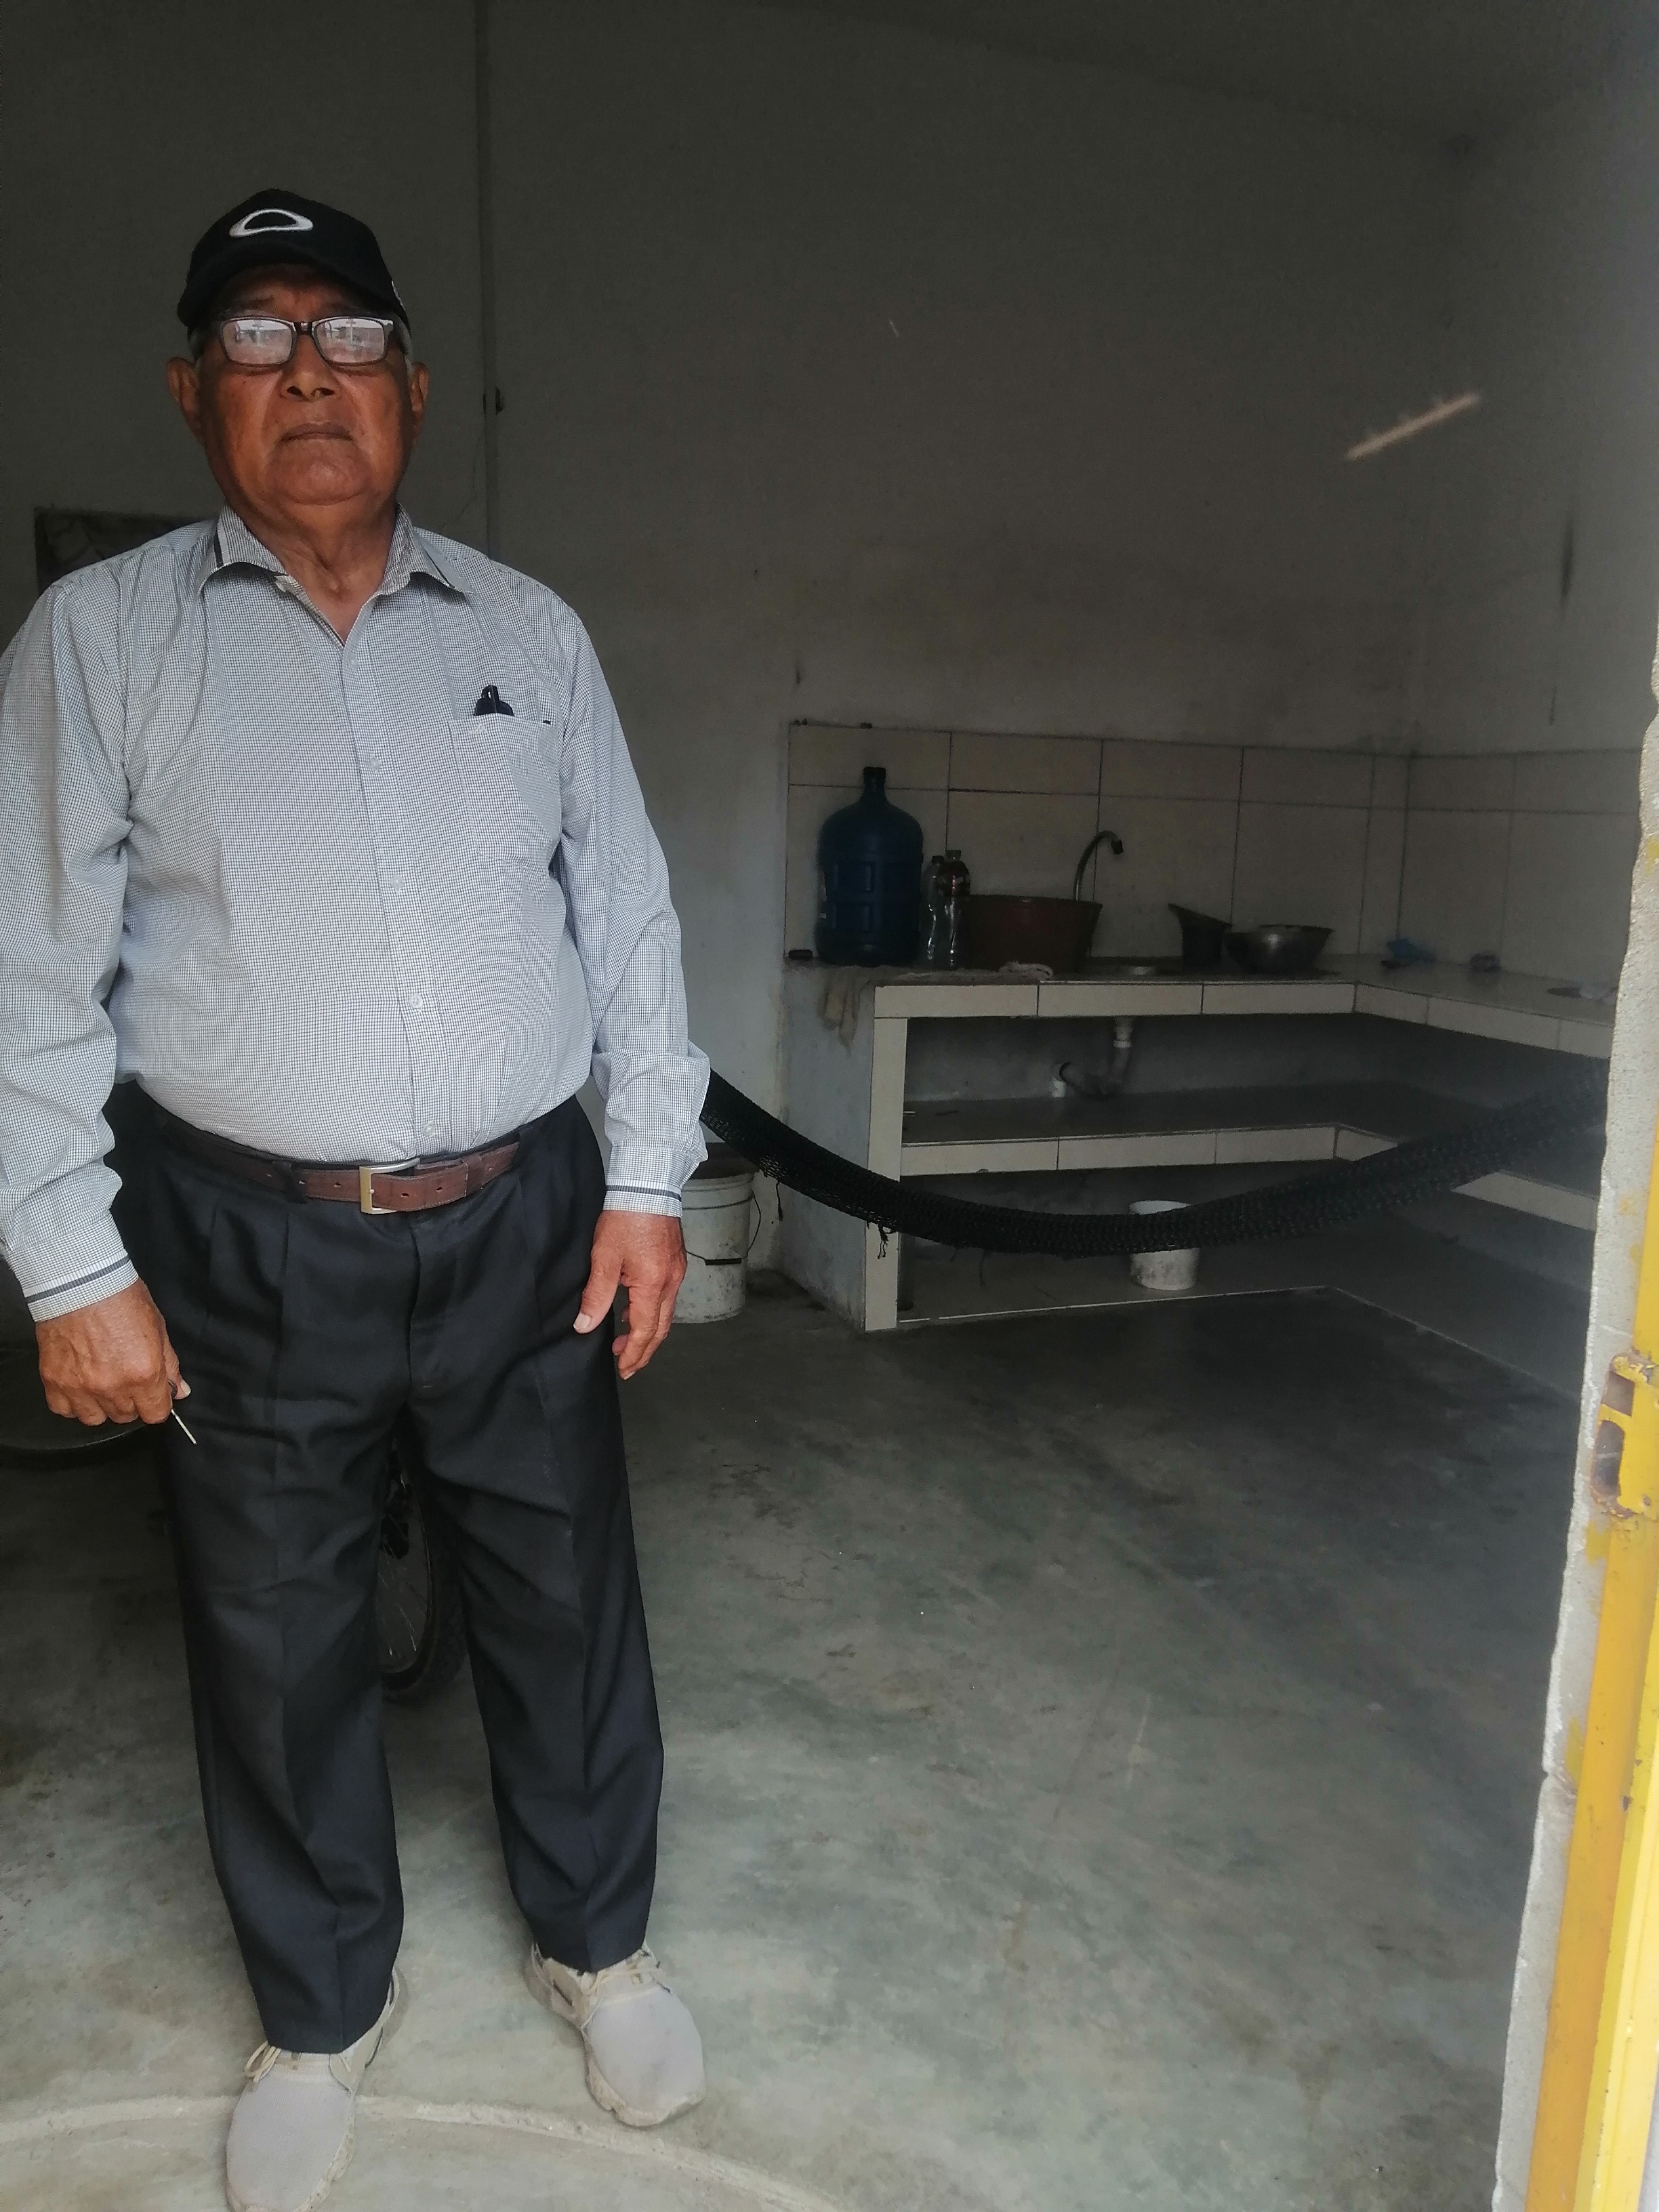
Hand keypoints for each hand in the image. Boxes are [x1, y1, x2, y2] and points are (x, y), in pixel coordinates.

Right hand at [36, 1279, 187, 1427]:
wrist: (80, 1282)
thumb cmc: (121, 1298)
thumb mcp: (158, 1327)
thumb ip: (169, 1364)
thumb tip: (179, 1391)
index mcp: (143, 1374)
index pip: (156, 1414)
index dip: (157, 1404)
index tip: (153, 1394)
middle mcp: (112, 1387)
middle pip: (126, 1416)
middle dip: (131, 1401)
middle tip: (126, 1378)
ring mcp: (80, 1387)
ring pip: (95, 1418)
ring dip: (102, 1405)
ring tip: (102, 1382)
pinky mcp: (54, 1381)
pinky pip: (64, 1410)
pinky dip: (72, 1402)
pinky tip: (79, 1384)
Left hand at [574, 1209, 686, 1379]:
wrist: (647, 1186)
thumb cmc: (625, 1218)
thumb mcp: (603, 1258)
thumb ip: (596, 1296)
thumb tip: (584, 1326)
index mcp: (652, 1285)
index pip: (644, 1331)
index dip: (634, 1354)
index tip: (624, 1370)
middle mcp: (670, 1283)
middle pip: (661, 1328)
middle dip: (644, 1350)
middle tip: (627, 1366)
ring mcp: (676, 1272)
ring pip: (665, 1314)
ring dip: (647, 1331)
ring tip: (625, 1342)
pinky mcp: (674, 1262)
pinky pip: (665, 1297)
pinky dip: (651, 1312)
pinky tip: (633, 1310)